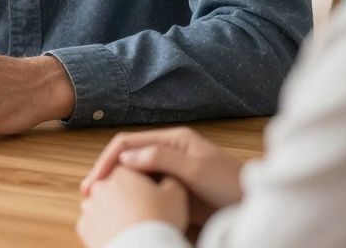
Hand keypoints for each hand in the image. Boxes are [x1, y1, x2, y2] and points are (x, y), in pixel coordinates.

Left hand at [77, 168, 187, 247]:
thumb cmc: (160, 220)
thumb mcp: (176, 193)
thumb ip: (170, 177)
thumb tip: (167, 172)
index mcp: (121, 173)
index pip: (131, 169)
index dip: (144, 181)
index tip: (155, 194)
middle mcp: (100, 186)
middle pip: (115, 186)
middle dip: (127, 195)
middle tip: (145, 212)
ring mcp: (90, 208)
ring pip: (102, 205)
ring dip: (113, 210)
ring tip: (133, 224)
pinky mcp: (85, 228)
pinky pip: (94, 224)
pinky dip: (104, 227)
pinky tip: (119, 233)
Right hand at [81, 127, 243, 224]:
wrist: (257, 205)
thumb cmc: (231, 185)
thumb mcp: (195, 169)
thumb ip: (160, 158)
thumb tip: (124, 157)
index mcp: (173, 139)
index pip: (128, 143)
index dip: (107, 160)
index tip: (95, 181)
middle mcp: (169, 150)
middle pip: (127, 156)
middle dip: (105, 172)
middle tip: (89, 194)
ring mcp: (172, 170)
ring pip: (134, 173)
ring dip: (116, 184)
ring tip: (99, 201)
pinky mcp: (175, 188)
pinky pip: (146, 188)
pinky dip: (131, 195)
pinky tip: (122, 206)